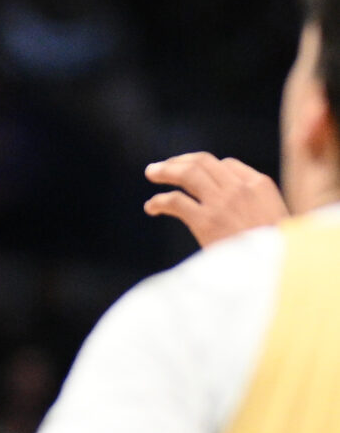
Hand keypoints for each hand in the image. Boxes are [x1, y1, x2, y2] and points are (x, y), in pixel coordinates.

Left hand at [144, 154, 286, 247]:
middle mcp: (240, 188)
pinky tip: (151, 207)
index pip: (227, 164)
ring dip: (166, 171)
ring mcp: (222, 203)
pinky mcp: (206, 221)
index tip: (191, 173)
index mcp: (260, 185)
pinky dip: (159, 201)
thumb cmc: (279, 253)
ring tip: (151, 173)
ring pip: (187, 174)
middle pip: (203, 162)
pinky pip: (175, 201)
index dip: (206, 167)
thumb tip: (234, 206)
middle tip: (162, 167)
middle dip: (180, 161)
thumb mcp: (280, 220)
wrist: (278, 271)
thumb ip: (258, 206)